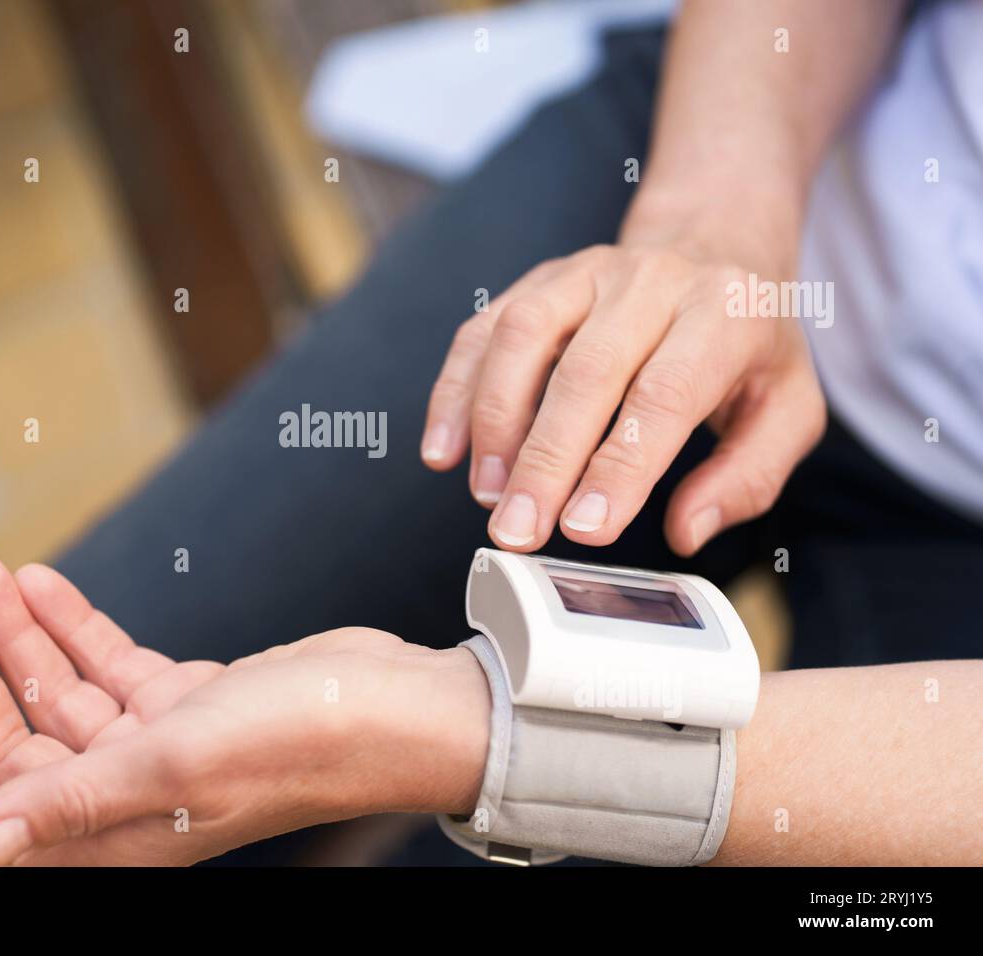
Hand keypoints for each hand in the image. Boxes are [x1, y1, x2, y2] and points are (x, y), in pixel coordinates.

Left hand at [0, 554, 488, 865]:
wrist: (401, 705)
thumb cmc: (305, 740)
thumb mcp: (180, 762)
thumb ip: (78, 800)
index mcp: (124, 831)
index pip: (7, 815)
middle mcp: (136, 796)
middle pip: (30, 737)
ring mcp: (165, 745)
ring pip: (67, 689)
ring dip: (24, 634)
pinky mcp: (194, 701)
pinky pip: (114, 663)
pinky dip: (78, 626)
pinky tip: (46, 586)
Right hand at [419, 235, 824, 555]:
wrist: (713, 247)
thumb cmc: (745, 345)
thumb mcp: (788, 407)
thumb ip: (750, 474)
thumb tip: (686, 529)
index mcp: (724, 313)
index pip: (664, 393)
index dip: (620, 465)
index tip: (585, 528)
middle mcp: (650, 281)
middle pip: (586, 370)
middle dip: (545, 459)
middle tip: (518, 530)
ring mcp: (585, 273)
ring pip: (522, 337)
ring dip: (494, 422)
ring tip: (487, 496)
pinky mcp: (537, 281)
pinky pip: (482, 330)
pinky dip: (453, 391)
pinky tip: (444, 452)